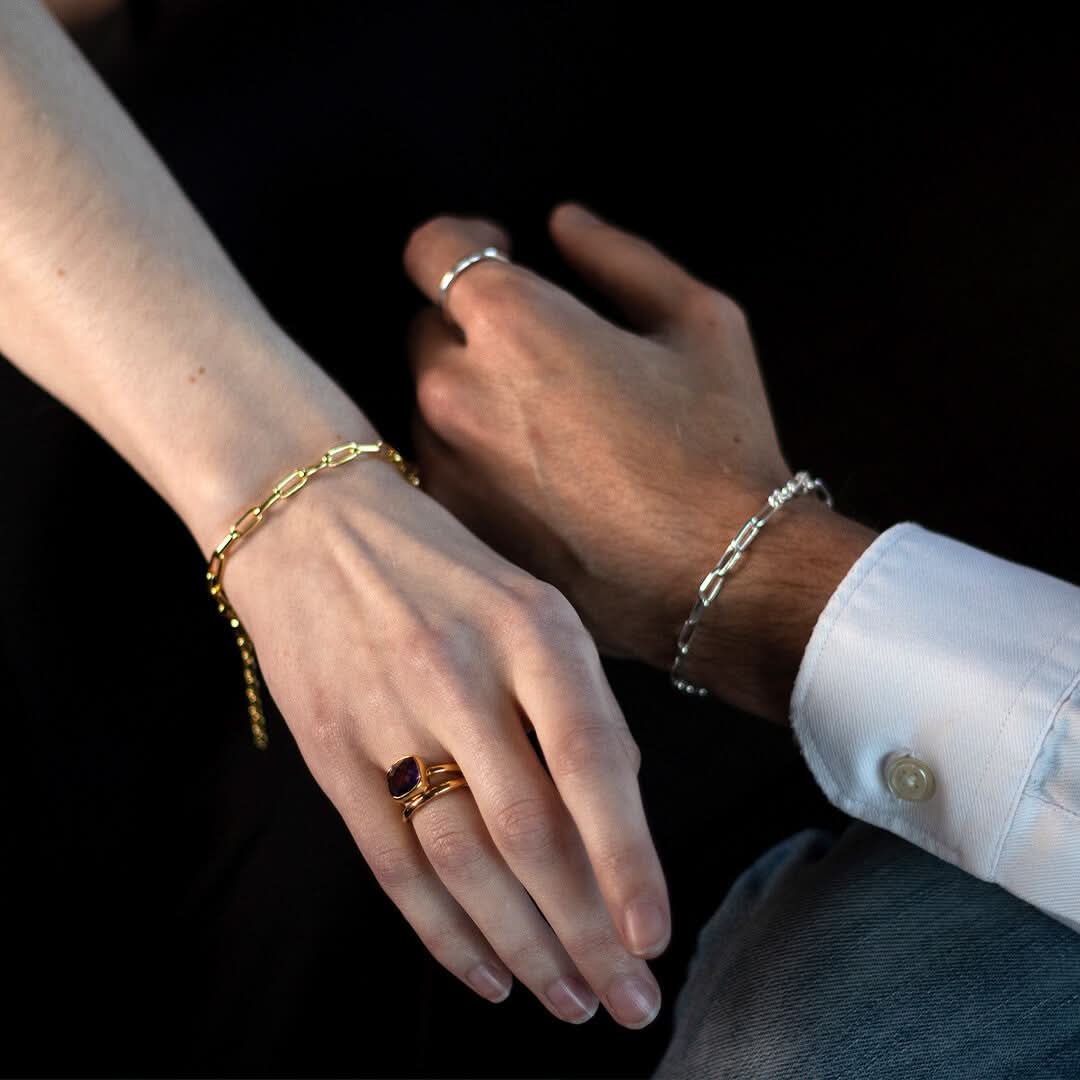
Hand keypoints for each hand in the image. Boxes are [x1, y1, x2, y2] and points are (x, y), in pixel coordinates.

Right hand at [221, 450, 667, 1027]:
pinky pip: (392, 862)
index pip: (592, 760)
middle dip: (586, 931)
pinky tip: (485, 972)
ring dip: (522, 944)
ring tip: (567, 1000)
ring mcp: (388, 715)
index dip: (628, 856)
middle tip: (627, 1001)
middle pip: (531, 831)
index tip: (655, 937)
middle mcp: (461, 674)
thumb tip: (621, 813)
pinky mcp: (330, 750)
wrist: (306, 519)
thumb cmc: (438, 566)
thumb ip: (577, 700)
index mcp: (531, 630)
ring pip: (463, 861)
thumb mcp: (528, 603)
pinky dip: (441, 931)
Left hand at [404, 208, 875, 721]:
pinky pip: (441, 466)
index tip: (499, 254)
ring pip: (430, 402)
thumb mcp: (697, 320)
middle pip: (428, 327)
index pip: (431, 249)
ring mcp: (446, 466)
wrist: (718, 574)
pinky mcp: (455, 527)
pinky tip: (537, 478)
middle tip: (539, 350)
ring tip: (545, 424)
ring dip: (471, 394)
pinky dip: (473, 456)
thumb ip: (619, 257)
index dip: (462, 239)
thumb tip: (563, 223)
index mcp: (511, 324)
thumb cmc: (718, 443)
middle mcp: (456, 390)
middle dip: (472, 323)